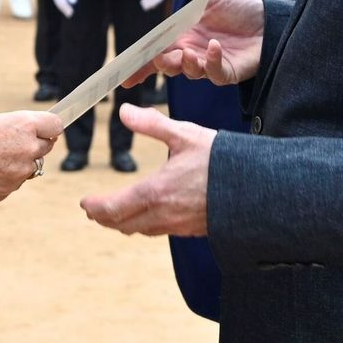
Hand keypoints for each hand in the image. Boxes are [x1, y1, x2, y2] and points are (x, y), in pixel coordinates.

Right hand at [0, 111, 63, 203]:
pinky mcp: (11, 186)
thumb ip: (18, 128)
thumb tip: (32, 134)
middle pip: (46, 146)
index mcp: (24, 123)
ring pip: (33, 165)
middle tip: (14, 142)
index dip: (48, 126)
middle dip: (34, 144)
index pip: (56, 124)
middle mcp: (28, 146)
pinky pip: (18, 181)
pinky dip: (8, 177)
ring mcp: (21, 169)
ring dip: (21, 162)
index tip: (43, 128)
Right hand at [48, 0, 76, 18]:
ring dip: (63, 8)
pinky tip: (65, 5)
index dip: (66, 9)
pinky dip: (61, 4)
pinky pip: (58, 0)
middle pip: (59, 4)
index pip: (62, 3)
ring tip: (68, 12)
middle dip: (64, 10)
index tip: (71, 13)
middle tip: (70, 15)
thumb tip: (73, 2)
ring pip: (58, 2)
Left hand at [80, 105, 214, 235]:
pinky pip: (159, 231)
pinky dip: (144, 225)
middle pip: (123, 224)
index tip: (85, 203)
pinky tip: (146, 216)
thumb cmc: (221, 159)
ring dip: (123, 224)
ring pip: (141, 230)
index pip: (114, 208)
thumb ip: (151, 124)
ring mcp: (178, 225)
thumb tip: (124, 111)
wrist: (257, 187)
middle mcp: (163, 214)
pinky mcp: (192, 229)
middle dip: (104, 218)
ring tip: (114, 215)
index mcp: (156, 191)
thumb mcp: (185, 134)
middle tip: (92, 211)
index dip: (96, 207)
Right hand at [122, 0, 264, 88]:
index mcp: (184, 34)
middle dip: (158, 65)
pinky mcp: (226, 72)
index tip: (121, 74)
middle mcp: (193, 51)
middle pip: (166, 64)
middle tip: (157, 60)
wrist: (271, 19)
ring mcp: (209, 63)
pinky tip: (215, 47)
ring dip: (184, 64)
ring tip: (188, 52)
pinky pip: (213, 73)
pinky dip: (211, 62)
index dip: (138, 63)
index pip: (155, 50)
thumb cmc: (241, 6)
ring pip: (187, 71)